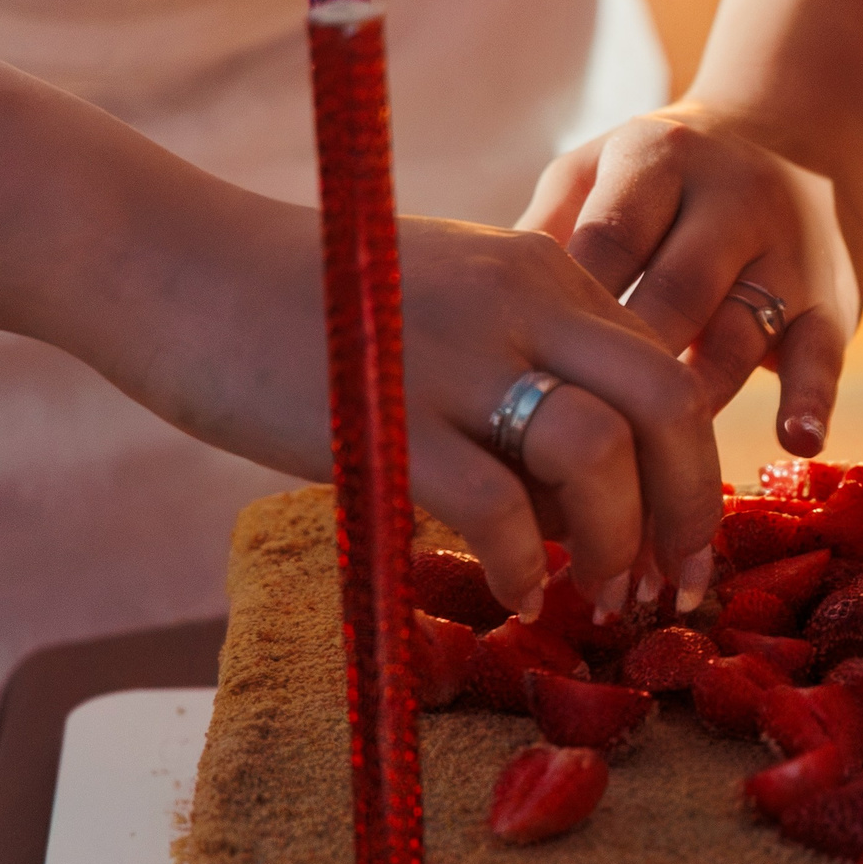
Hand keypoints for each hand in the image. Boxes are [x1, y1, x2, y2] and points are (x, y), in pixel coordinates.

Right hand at [0, 0, 721, 617]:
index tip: (684, 542)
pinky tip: (509, 598)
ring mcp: (453, 357)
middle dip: (691, 510)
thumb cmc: (304, 304)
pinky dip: (519, 567)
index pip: (666, 372)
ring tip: (599, 600)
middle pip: (667, 405)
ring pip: (596, 454)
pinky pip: (494, 508)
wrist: (170, 263)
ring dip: (614, 544)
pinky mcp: (385, 416)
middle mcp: (520, 302)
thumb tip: (581, 502)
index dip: (692, 469)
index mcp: (545, 274)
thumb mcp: (444, 306)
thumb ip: (524, 374)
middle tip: (680, 589)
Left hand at [522, 104, 861, 457]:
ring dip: (697, 401)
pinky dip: (811, 398)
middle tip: (583, 444)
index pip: (609, 238)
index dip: (569, 311)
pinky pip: (821, 352)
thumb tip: (480, 312)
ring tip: (657, 470)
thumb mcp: (598, 174)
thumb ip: (549, 231)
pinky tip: (798, 441)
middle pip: (675, 290)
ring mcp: (787, 249)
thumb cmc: (663, 182)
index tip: (528, 382)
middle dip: (630, 370)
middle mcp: (729, 197)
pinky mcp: (833, 298)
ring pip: (739, 330)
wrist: (803, 141)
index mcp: (657, 159)